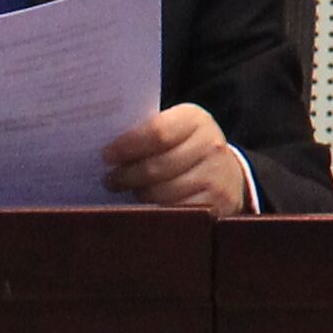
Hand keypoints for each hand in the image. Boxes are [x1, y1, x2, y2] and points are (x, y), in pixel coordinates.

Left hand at [106, 103, 253, 213]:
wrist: (227, 174)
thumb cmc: (186, 150)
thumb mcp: (174, 131)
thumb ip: (147, 134)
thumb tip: (107, 151)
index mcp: (196, 120)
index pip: (157, 132)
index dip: (127, 146)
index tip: (106, 156)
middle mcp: (211, 145)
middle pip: (156, 166)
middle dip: (127, 175)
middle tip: (110, 180)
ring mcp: (216, 175)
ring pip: (162, 192)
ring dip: (139, 195)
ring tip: (130, 192)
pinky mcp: (217, 203)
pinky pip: (175, 211)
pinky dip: (156, 212)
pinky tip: (148, 207)